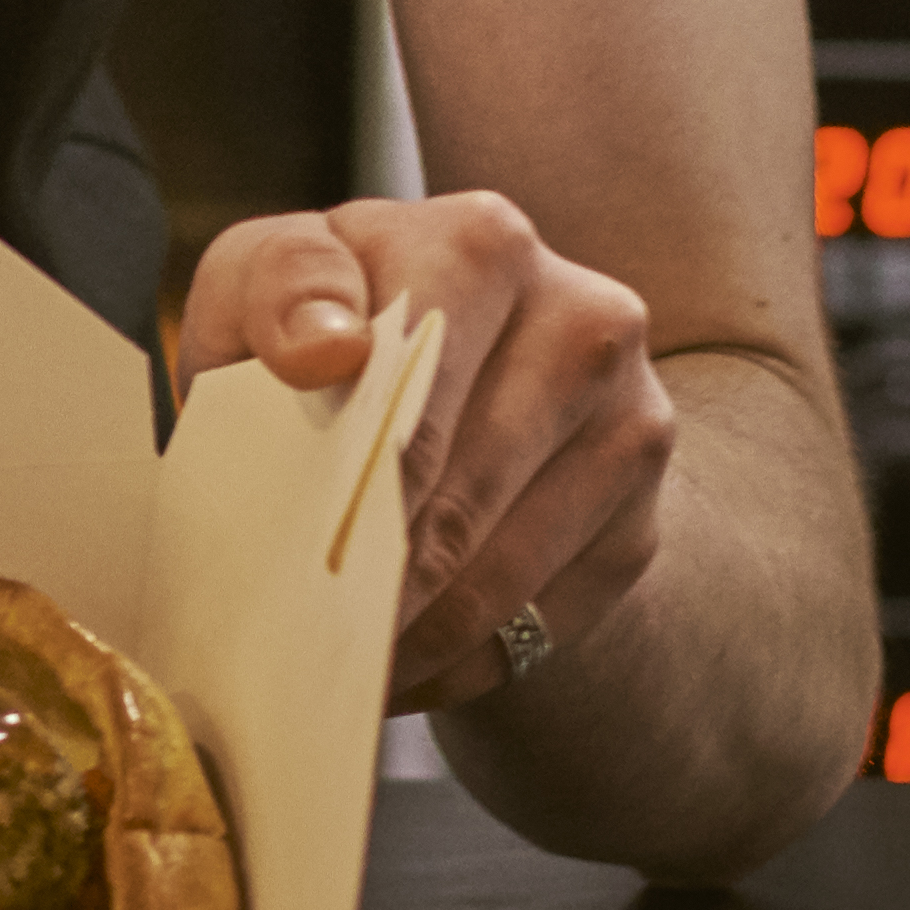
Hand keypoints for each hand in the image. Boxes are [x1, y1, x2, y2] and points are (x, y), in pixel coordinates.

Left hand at [168, 191, 679, 720]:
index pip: (414, 375)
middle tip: (296, 637)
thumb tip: (323, 350)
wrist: (454, 382)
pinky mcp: (640, 523)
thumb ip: (277, 289)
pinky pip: (543, 621)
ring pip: (502, 569)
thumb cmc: (329, 329)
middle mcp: (586, 321)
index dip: (354, 466)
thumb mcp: (268, 280)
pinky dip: (459, 659)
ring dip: (410, 635)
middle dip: (369, 574)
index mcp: (484, 243)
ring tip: (329, 667)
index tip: (306, 536)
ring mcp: (633, 425)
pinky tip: (399, 664)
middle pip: (461, 487)